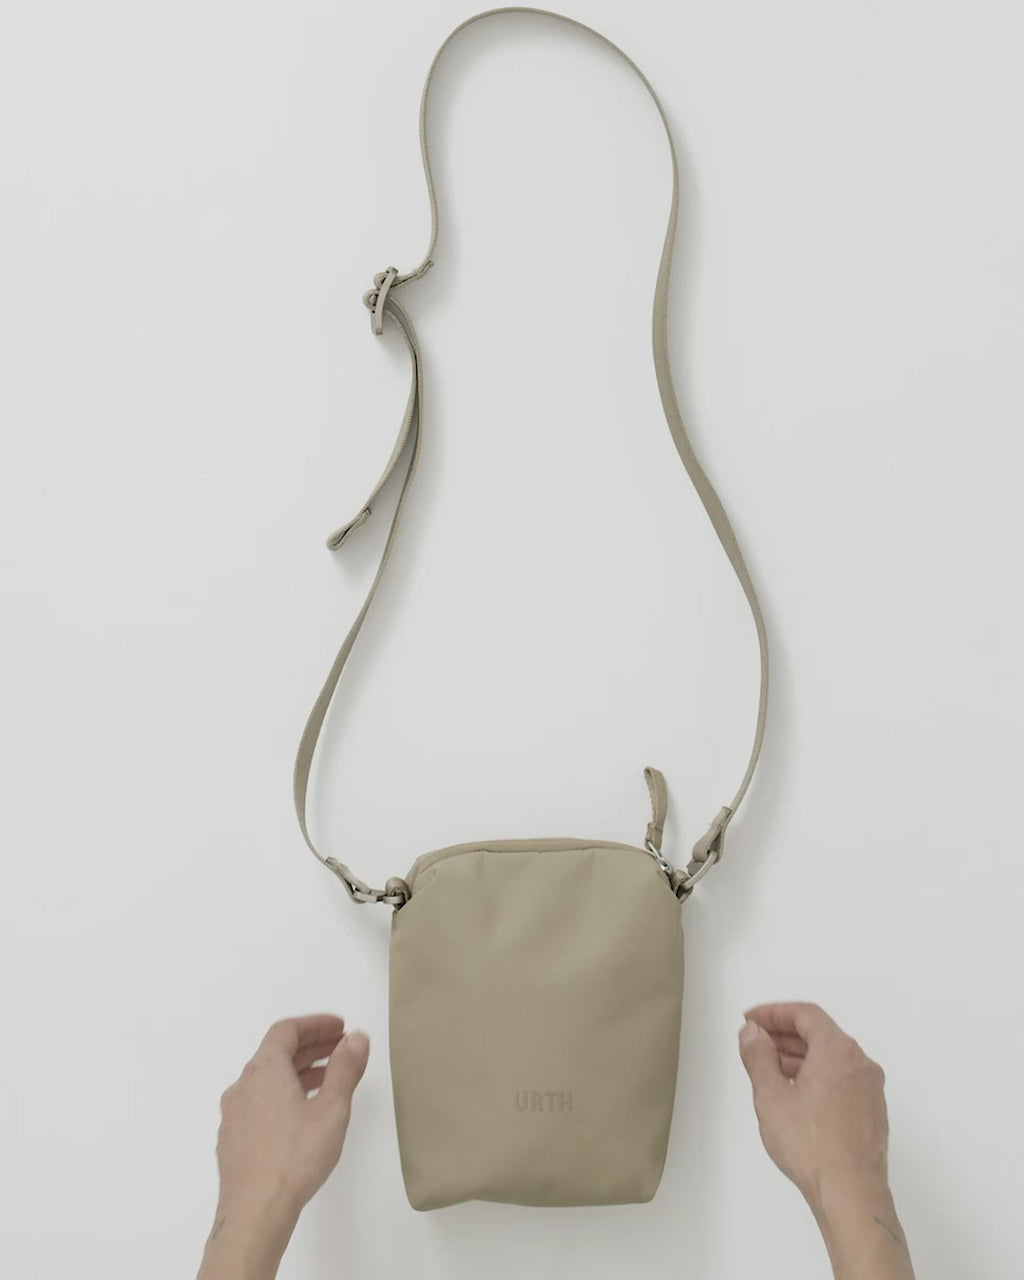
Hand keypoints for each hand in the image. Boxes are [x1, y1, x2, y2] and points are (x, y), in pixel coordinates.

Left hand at [198, 1014, 369, 1279]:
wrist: (253, 1213)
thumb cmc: (295, 1156)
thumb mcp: (332, 1109)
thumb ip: (345, 1068)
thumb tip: (356, 1038)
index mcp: (265, 1070)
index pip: (286, 1030)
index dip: (315, 1024)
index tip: (339, 1028)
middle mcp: (243, 1085)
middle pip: (276, 1053)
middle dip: (311, 1047)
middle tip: (340, 1050)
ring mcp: (233, 1114)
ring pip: (267, 1080)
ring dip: (297, 1073)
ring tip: (328, 1083)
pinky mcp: (232, 1140)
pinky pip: (259, 1103)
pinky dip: (282, 1096)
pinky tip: (300, 1116)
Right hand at [738, 1002, 913, 1279]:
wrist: (851, 1194)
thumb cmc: (810, 1144)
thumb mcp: (771, 1095)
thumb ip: (758, 1055)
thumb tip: (753, 1032)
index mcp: (839, 1050)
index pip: (805, 1014)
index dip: (773, 1012)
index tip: (750, 1020)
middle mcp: (861, 1064)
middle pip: (820, 1034)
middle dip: (784, 1035)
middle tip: (755, 1042)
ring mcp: (870, 1090)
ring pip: (831, 1059)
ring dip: (799, 1057)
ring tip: (770, 1070)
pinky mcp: (872, 1114)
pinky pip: (841, 1080)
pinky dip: (817, 1077)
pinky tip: (796, 1097)